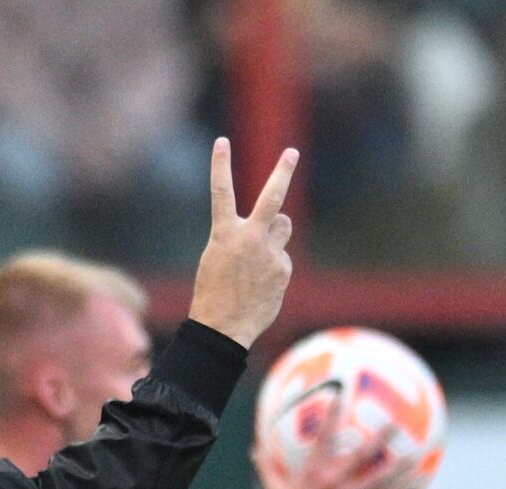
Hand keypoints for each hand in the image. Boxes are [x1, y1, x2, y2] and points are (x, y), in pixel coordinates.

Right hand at [188, 139, 298, 348]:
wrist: (223, 328)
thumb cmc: (214, 293)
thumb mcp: (218, 259)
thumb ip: (242, 238)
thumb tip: (277, 227)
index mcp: (224, 234)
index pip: (221, 192)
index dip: (220, 165)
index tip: (221, 142)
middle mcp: (250, 238)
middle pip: (272, 197)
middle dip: (282, 172)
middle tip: (291, 153)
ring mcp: (270, 253)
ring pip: (283, 227)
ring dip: (276, 233)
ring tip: (260, 256)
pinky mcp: (283, 269)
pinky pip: (282, 258)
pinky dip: (274, 268)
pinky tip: (261, 286)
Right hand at [254, 398, 411, 488]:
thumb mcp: (274, 487)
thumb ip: (267, 466)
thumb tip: (255, 448)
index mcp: (313, 472)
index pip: (324, 436)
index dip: (331, 414)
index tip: (340, 394)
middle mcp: (332, 483)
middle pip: (361, 456)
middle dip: (378, 438)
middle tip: (394, 423)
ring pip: (377, 481)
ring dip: (397, 468)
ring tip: (414, 455)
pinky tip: (412, 486)